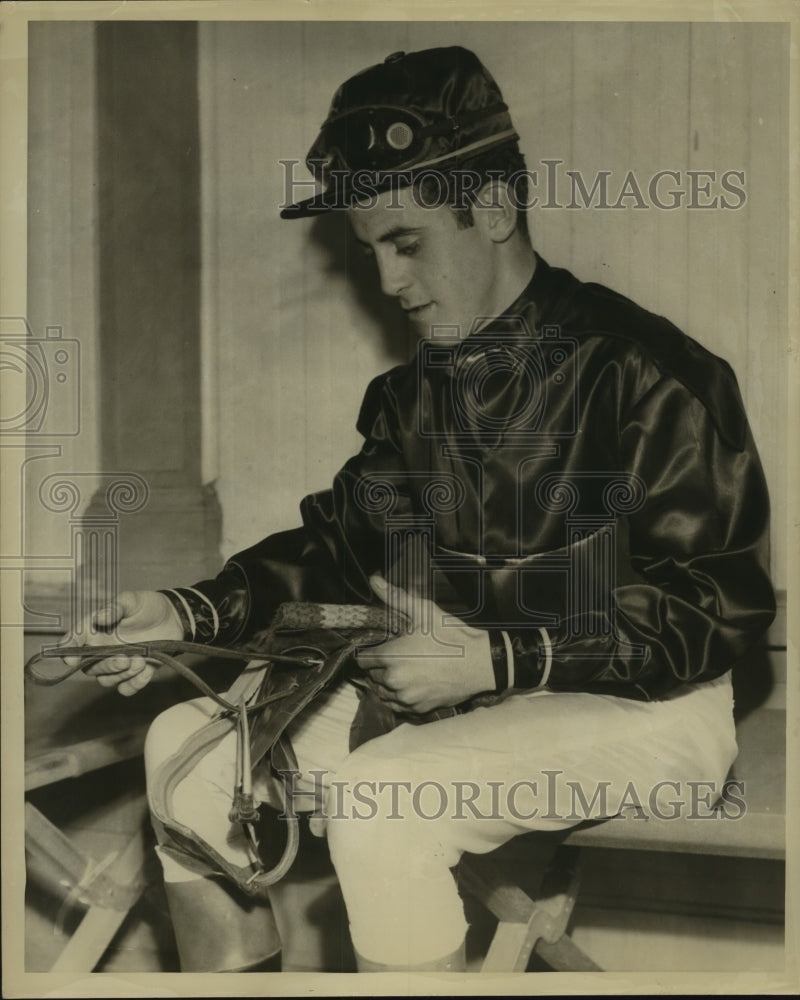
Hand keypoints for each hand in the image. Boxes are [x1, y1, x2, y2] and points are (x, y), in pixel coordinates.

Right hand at [58, 591, 182, 695]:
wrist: (174, 617)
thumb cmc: (147, 605)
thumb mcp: (131, 600)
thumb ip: (115, 608)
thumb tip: (99, 618)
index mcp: (95, 631)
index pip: (73, 643)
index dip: (67, 652)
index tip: (71, 659)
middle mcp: (103, 650)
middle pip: (89, 668)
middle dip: (106, 666)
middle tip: (124, 659)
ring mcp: (118, 663)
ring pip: (106, 681)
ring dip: (121, 675)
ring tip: (141, 660)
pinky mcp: (136, 673)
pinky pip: (126, 688)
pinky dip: (134, 684)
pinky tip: (147, 671)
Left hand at [355, 574, 494, 714]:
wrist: (481, 663)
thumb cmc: (452, 635)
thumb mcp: (423, 611)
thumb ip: (395, 597)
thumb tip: (374, 579)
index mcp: (391, 657)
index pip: (362, 660)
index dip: (369, 651)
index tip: (379, 646)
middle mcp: (394, 682)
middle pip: (372, 676)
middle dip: (380, 666)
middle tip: (395, 656)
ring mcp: (407, 698)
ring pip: (383, 693)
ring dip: (387, 684)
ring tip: (403, 670)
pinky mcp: (419, 710)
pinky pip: (398, 706)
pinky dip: (401, 697)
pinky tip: (412, 684)